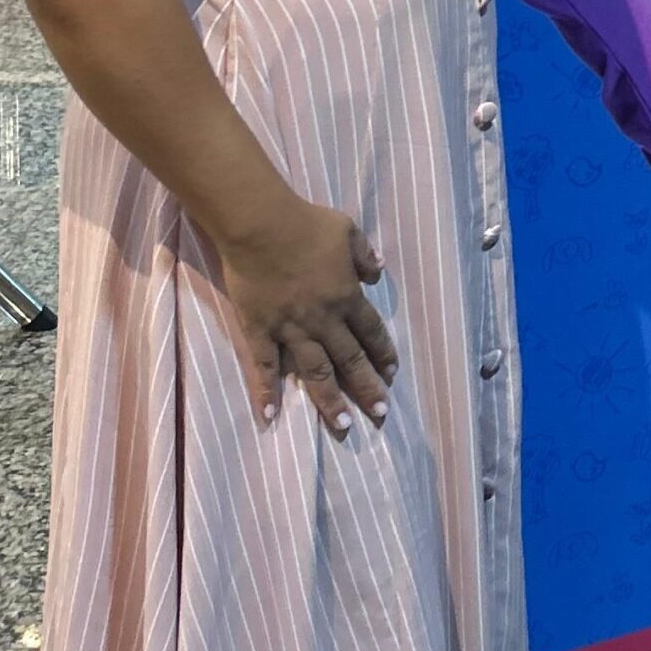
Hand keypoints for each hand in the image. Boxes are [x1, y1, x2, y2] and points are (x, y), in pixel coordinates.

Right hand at [212, 198, 399, 435]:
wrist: (259, 223)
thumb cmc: (305, 224)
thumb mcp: (347, 231)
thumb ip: (365, 255)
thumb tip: (378, 271)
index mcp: (347, 297)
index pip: (371, 332)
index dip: (383, 353)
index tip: (391, 373)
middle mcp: (323, 320)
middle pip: (350, 360)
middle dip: (367, 387)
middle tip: (380, 412)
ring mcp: (290, 328)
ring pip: (315, 372)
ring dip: (330, 400)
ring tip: (344, 426)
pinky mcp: (258, 329)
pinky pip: (263, 366)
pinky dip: (266, 391)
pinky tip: (270, 415)